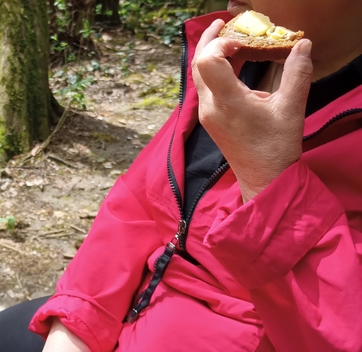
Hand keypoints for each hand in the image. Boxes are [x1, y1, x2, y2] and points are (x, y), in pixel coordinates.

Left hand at [192, 19, 312, 201]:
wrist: (263, 179)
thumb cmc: (275, 148)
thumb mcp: (291, 107)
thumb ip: (297, 73)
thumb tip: (302, 45)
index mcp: (226, 102)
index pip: (207, 61)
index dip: (219, 43)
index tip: (240, 41)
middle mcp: (210, 107)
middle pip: (198, 65)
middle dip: (209, 41)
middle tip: (224, 23)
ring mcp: (207, 115)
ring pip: (199, 77)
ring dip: (211, 55)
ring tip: (229, 40)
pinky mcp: (210, 120)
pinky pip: (206, 88)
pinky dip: (215, 71)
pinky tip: (232, 64)